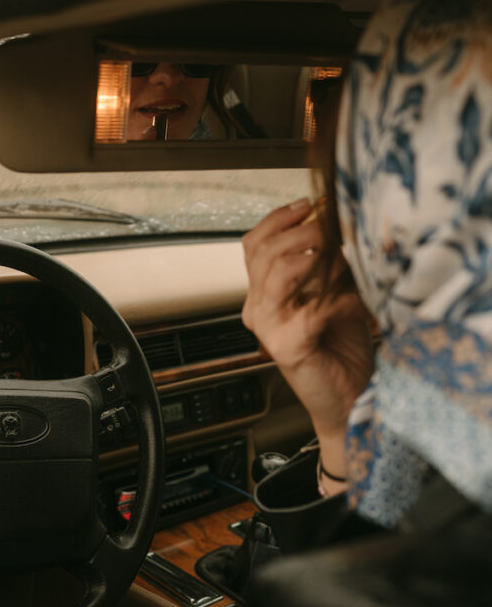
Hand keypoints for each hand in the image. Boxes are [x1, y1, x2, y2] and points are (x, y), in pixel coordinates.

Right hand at [242, 199, 373, 460]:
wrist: (352, 400)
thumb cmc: (344, 348)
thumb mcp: (336, 291)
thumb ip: (329, 261)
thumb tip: (341, 222)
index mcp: (263, 294)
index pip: (254, 243)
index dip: (279, 219)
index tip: (308, 205)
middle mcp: (258, 309)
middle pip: (263, 251)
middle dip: (300, 231)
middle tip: (329, 228)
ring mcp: (268, 328)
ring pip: (276, 271)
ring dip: (313, 256)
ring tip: (339, 258)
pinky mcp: (286, 347)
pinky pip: (308, 306)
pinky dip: (335, 296)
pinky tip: (352, 299)